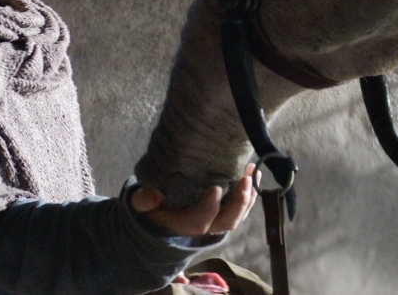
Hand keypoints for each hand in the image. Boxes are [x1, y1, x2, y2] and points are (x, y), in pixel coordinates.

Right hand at [131, 164, 257, 236]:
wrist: (162, 214)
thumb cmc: (153, 205)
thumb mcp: (142, 202)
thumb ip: (143, 200)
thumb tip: (149, 195)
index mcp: (183, 224)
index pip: (199, 221)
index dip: (209, 208)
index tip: (216, 188)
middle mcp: (205, 226)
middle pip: (227, 222)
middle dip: (239, 202)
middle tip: (245, 179)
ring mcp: (218, 220)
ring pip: (239, 215)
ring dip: (249, 195)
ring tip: (253, 172)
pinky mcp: (226, 212)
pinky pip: (243, 207)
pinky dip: (252, 192)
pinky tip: (256, 174)